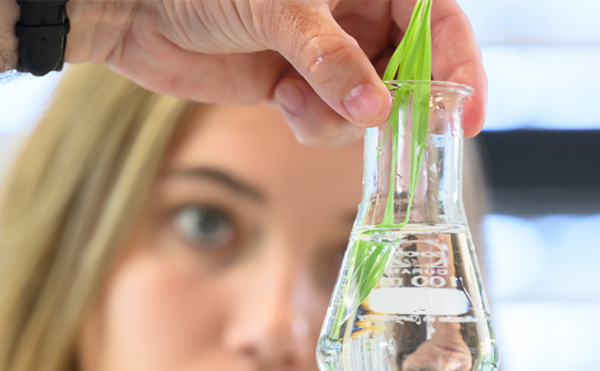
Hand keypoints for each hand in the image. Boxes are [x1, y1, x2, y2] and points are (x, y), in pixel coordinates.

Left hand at [67, 0, 486, 146]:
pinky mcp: (299, 85)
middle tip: (391, 129)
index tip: (465, 114)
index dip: (459, 62)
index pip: (436, 17)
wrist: (134, 10)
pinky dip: (314, 123)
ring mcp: (328, 52)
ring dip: (343, 117)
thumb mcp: (278, 10)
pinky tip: (278, 100)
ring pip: (372, 103)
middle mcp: (354, 11)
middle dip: (400, 102)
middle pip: (412, 66)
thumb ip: (330, 59)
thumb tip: (379, 108)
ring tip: (295, 99)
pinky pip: (332, 120)